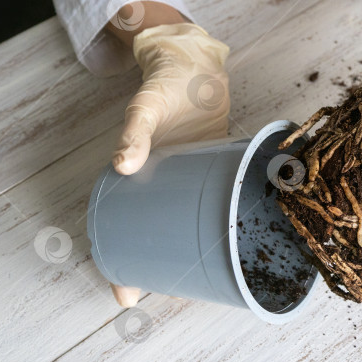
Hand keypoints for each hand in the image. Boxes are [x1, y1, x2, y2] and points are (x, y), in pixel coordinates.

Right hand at [107, 13, 230, 306]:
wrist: (194, 62)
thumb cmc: (162, 85)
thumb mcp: (143, 108)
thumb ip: (134, 133)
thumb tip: (123, 165)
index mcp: (138, 177)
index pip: (122, 231)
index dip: (122, 267)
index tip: (126, 298)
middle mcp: (164, 183)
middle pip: (156, 235)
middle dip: (161, 267)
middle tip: (176, 293)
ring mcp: (191, 178)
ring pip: (189, 222)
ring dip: (195, 247)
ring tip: (210, 277)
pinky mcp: (216, 166)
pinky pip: (217, 199)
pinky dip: (223, 217)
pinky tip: (239, 237)